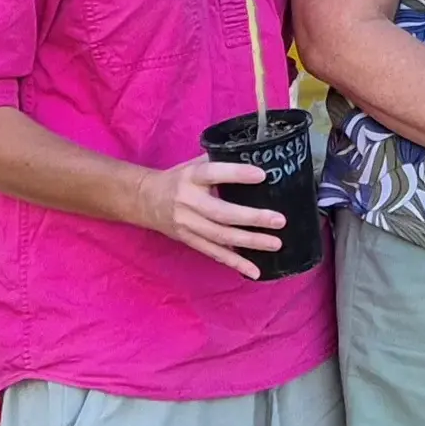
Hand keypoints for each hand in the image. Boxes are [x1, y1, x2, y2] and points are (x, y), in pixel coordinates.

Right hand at [132, 158, 285, 279]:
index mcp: (191, 178)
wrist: (144, 200)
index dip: (236, 174)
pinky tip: (255, 271)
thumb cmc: (179, 179)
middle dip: (252, 218)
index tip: (262, 175)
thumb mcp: (194, 164)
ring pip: (221, 236)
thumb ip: (220, 161)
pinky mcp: (189, 240)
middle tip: (279, 220)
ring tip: (276, 243)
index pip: (213, 174)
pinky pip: (214, 254)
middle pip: (221, 213)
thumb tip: (258, 154)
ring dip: (250, 242)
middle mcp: (188, 202)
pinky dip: (235, 264)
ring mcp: (188, 225)